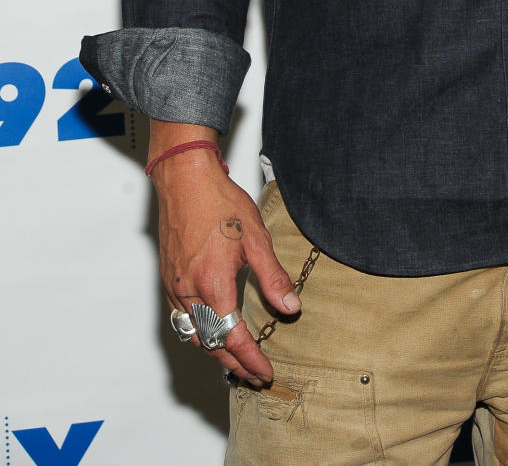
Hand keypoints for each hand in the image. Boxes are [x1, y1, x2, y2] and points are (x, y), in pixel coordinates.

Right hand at [152, 143, 300, 385]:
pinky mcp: (169, 279)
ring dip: (216, 352)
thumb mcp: (255, 239)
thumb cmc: (219, 203)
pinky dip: (199, 334)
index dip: (251, 360)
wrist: (185, 179)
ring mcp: (175, 288)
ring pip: (194, 335)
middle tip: (254, 376)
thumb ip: (272, 278)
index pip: (233, 339)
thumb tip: (290, 308)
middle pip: (211, 345)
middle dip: (234, 365)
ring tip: (236, 361)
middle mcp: (189, 293)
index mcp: (212, 286)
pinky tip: (211, 332)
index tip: (265, 372)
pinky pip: (182, 320)